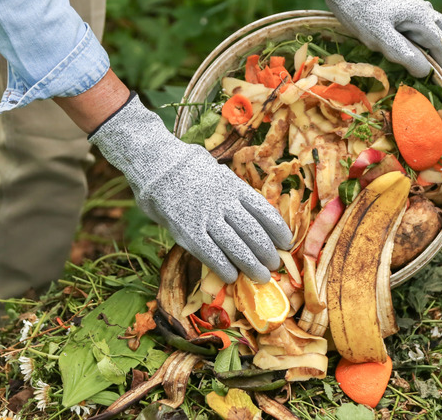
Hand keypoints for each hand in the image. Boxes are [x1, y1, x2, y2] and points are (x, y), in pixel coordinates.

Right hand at [89, 93, 292, 283]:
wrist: (155, 165)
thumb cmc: (186, 168)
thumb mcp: (216, 170)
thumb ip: (231, 188)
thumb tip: (249, 206)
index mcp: (233, 186)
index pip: (264, 211)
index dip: (278, 230)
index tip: (287, 242)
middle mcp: (223, 202)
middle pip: (253, 232)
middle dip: (267, 252)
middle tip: (274, 264)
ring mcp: (206, 218)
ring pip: (236, 246)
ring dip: (251, 265)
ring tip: (261, 276)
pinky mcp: (188, 232)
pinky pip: (212, 254)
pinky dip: (225, 268)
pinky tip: (232, 276)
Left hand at [318, 0, 441, 87]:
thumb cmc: (362, 12)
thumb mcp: (380, 37)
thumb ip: (403, 53)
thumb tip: (425, 72)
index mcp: (422, 19)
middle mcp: (425, 13)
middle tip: (437, 80)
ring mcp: (417, 10)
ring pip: (436, 32)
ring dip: (433, 51)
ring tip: (420, 68)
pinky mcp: (407, 12)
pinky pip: (422, 29)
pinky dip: (421, 43)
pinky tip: (407, 53)